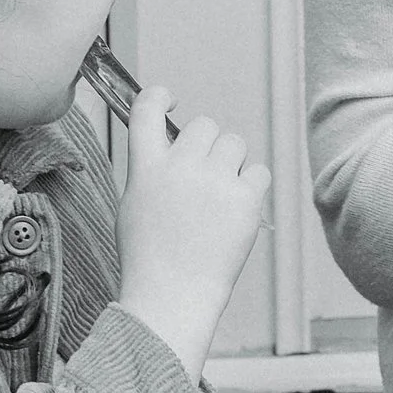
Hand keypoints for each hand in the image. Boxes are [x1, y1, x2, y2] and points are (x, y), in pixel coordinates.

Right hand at [115, 84, 270, 383]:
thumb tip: (174, 146)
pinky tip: (237, 209)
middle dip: (207, 146)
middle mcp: (180, 167)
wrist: (172, 296)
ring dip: (231, 162)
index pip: (147, 109)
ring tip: (220, 197)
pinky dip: (251, 186)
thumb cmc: (150, 258)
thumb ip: (152, 171)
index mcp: (145, 167)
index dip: (159, 96)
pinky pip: (258, 171)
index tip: (170, 99)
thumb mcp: (134, 205)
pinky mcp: (245, 198)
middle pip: (204, 125)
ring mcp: (214, 181)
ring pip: (234, 143)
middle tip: (203, 178)